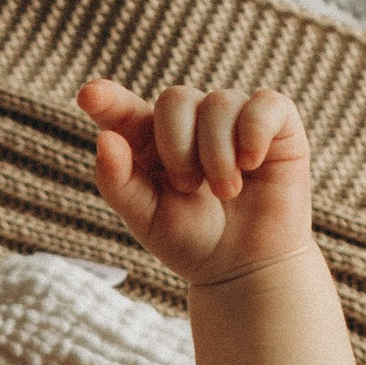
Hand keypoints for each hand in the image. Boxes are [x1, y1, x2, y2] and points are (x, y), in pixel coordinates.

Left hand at [77, 76, 315, 290]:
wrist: (246, 268)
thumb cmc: (193, 241)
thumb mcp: (147, 219)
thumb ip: (119, 182)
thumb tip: (104, 139)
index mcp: (149, 140)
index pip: (124, 110)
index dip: (108, 99)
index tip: (89, 96)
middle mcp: (190, 120)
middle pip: (174, 99)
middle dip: (178, 147)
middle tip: (189, 189)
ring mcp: (233, 118)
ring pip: (218, 103)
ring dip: (218, 154)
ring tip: (227, 193)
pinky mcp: (276, 124)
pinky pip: (265, 104)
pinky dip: (254, 132)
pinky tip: (251, 164)